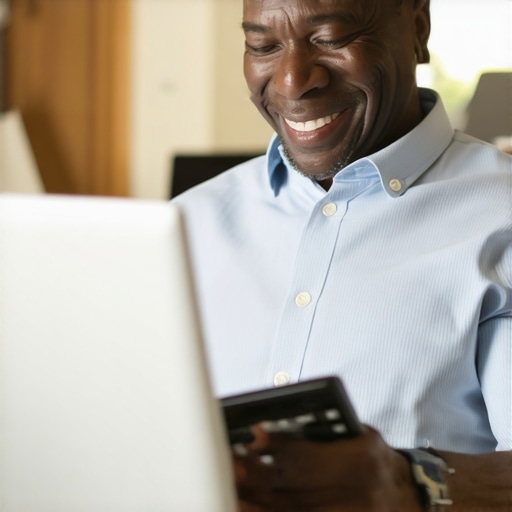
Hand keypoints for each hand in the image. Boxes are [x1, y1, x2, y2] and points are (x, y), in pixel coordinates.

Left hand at [233, 424, 421, 511]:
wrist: (407, 495)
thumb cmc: (375, 457)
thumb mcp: (360, 434)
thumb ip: (326, 431)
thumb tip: (278, 428)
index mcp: (360, 460)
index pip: (309, 455)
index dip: (278, 446)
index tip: (254, 434)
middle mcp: (352, 492)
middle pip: (293, 485)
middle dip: (257, 473)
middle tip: (231, 459)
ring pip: (288, 509)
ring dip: (255, 497)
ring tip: (229, 481)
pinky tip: (245, 505)